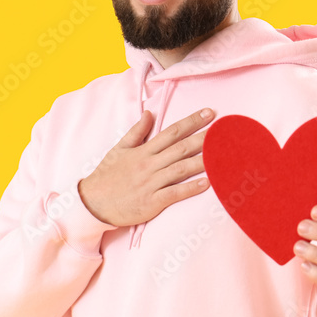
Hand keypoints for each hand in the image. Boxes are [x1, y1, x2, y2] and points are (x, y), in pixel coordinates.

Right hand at [78, 108, 214, 226]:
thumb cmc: (107, 176)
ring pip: (181, 169)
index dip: (191, 122)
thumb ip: (136, 132)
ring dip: (202, 161)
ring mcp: (151, 183)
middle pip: (181, 148)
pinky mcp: (152, 202)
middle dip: (203, 138)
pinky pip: (175, 193)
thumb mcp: (119, 149)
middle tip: (223, 130)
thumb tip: (149, 113)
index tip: (208, 113)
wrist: (93, 203)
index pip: (171, 132)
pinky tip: (207, 183)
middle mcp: (149, 164)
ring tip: (222, 154)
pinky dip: (191, 188)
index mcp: (143, 151)